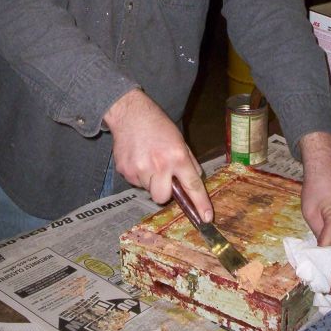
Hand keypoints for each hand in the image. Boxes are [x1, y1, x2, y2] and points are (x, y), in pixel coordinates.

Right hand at [104, 88, 213, 221]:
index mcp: (177, 157)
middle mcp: (159, 166)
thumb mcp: (179, 139)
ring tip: (147, 160)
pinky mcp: (125, 170)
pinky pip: (134, 183)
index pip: (192, 185)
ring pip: (147, 190)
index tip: (206, 217)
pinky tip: (137, 158)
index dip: (200, 203)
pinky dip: (138, 175)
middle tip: (162, 177)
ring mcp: (140, 169)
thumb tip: (194, 180)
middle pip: (163, 198)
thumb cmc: (157, 125)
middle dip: (163, 193)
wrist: (130, 113)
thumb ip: (188, 161)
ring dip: (150, 180)